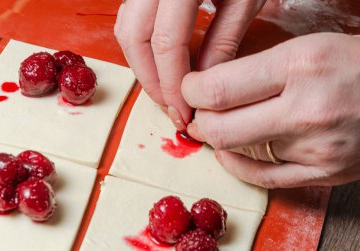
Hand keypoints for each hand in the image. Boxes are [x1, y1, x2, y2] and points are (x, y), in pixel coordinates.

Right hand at [114, 0, 265, 129]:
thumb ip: (224, 41)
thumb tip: (205, 85)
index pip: (166, 43)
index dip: (173, 84)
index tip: (184, 111)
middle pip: (135, 38)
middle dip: (151, 81)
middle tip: (171, 108)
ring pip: (126, 29)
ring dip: (142, 66)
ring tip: (165, 91)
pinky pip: (130, 18)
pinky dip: (141, 47)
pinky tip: (159, 63)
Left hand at [182, 33, 359, 187]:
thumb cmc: (350, 64)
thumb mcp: (302, 48)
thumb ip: (252, 70)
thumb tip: (204, 90)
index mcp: (300, 66)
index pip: (217, 89)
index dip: (191, 91)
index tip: (190, 89)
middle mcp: (308, 110)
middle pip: (219, 128)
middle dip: (199, 119)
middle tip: (200, 111)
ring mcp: (317, 148)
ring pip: (236, 152)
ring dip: (219, 138)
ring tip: (224, 124)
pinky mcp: (324, 173)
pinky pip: (261, 178)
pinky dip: (236, 165)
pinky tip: (232, 152)